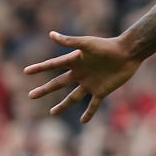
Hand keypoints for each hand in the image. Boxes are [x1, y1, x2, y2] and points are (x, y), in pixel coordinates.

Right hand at [24, 32, 140, 122]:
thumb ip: (70, 42)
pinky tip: (83, 121)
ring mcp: (90, 83)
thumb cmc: (107, 46)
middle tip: (31, 95)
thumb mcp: (87, 44)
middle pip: (58, 83)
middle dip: (45, 90)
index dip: (40, 68)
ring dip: (63, 105)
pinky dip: (89, 113)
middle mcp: (80, 73)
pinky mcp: (102, 91)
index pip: (53, 65)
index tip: (26, 71)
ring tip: (52, 113)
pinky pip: (94, 104)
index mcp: (75, 61)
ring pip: (73, 97)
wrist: (128, 53)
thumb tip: (51, 34)